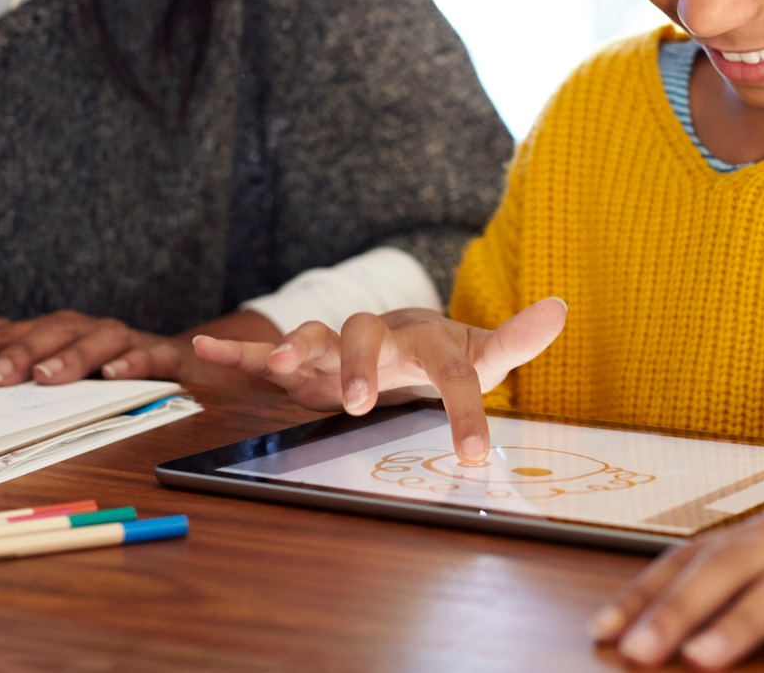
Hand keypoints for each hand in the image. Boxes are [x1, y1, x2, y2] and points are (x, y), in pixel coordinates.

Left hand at [0, 308, 282, 386]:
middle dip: (15, 354)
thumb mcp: (51, 349)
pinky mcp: (163, 357)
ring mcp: (124, 340)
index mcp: (52, 331)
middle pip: (45, 335)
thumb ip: (5, 337)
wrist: (182, 357)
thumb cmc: (106, 357)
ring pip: (94, 342)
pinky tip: (116, 375)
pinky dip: (133, 363)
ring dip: (70, 358)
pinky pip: (149, 357)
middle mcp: (83, 329)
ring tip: (45, 378)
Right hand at [191, 298, 566, 463]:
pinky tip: (202, 349)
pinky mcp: (307, 360)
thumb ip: (517, 338)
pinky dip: (234, 352)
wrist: (403, 333)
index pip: (451, 371)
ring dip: (295, 346)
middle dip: (358, 364)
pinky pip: (263, 352)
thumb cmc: (446, 351)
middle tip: (358, 404)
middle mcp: (379, 335)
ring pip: (314, 336)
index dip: (462, 409)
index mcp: (427, 339)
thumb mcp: (485, 350)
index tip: (471, 456)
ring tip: (278, 366)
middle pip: (366, 334)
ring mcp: (338, 345)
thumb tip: (560, 307)